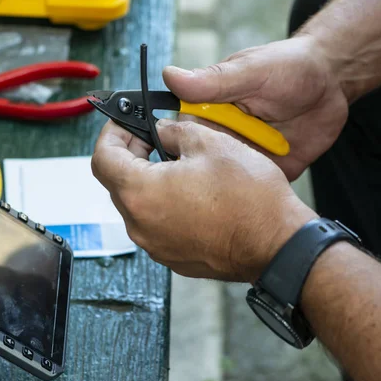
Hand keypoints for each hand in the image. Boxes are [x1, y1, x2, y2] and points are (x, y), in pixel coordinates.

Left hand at [91, 119, 317, 282]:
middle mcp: (140, 225)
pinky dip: (162, 204)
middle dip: (130, 154)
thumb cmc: (249, 199)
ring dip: (147, 180)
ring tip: (177, 163)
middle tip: (152, 138)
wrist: (278, 245)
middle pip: (117, 182)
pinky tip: (189, 191)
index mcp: (141, 193)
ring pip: (137, 204)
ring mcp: (155, 245)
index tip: (123, 124)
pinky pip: (155, 224)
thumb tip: (160, 131)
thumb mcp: (209, 143)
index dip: (110, 134)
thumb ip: (173, 130)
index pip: (102, 159)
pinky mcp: (172, 256)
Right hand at [163, 36, 347, 180]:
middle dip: (205, 176)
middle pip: (201, 165)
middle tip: (220, 176)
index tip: (184, 158)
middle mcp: (222, 136)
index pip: (181, 135)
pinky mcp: (267, 170)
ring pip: (226, 182)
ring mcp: (244, 156)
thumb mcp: (250, 71)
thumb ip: (212, 80)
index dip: (179, 148)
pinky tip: (262, 192)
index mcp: (208, 111)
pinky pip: (256, 190)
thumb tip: (169, 75)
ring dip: (231, 188)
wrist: (331, 81)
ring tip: (242, 185)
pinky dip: (258, 194)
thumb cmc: (288, 66)